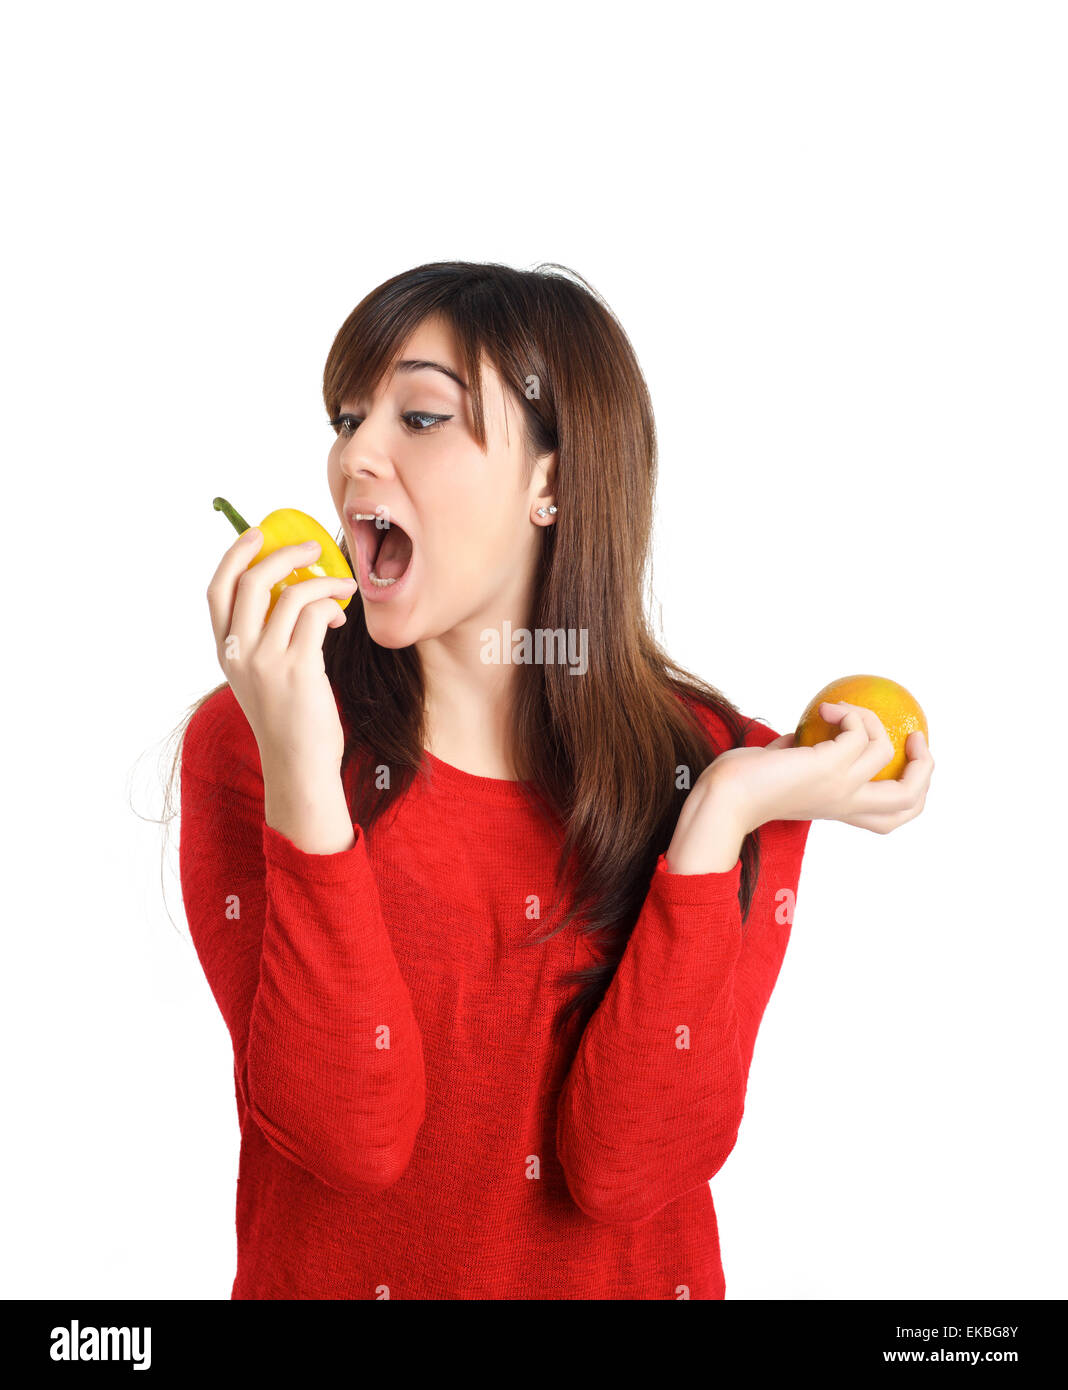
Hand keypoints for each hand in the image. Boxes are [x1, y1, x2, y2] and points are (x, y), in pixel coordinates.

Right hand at [206, 528, 358, 774]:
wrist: (298, 765)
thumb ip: (264, 638)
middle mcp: (238, 652)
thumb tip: (292, 590)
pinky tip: (340, 615)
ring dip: (324, 582)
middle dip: (285, 554)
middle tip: (314, 549)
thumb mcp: (261, 676)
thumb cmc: (288, 719)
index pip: (217, 589)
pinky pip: (316, 615)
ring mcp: (266, 661)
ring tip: (342, 587)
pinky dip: (332, 605)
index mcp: (225, 651)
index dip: (235, 554)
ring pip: (292, 594)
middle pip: (252, 580)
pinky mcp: (298, 669)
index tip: (258, 533)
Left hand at [705, 701, 934, 835]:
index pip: (891, 817)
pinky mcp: (829, 768)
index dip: (911, 790)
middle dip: (925, 766)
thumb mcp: (782, 771)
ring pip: (886, 751)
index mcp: (839, 810)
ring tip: (839, 709)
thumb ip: (799, 756)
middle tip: (913, 735)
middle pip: (910, 799)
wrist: (723, 799)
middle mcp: (847, 804)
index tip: (905, 758)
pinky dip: (848, 713)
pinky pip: (857, 732)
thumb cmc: (742, 785)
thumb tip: (804, 732)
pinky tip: (825, 710)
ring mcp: (841, 787)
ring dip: (869, 718)